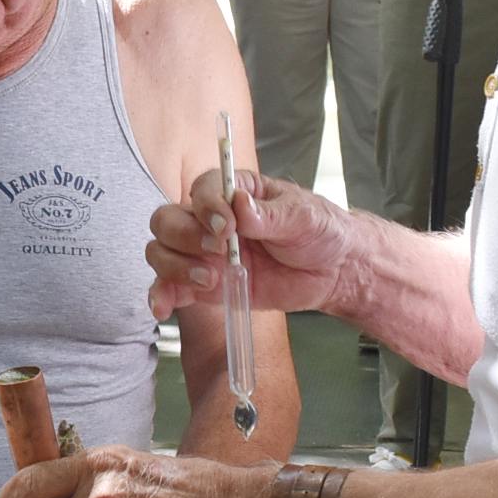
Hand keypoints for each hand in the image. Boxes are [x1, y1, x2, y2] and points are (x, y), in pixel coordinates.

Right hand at [147, 162, 359, 321]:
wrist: (334, 271)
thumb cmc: (320, 231)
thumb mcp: (303, 216)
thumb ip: (270, 214)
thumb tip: (240, 206)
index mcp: (233, 192)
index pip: (201, 189)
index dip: (206, 206)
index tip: (227, 225)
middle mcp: (210, 221)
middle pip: (168, 220)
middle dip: (185, 236)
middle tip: (217, 250)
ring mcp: (204, 254)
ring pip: (162, 252)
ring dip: (175, 266)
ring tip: (210, 279)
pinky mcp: (207, 285)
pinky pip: (173, 288)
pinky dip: (162, 296)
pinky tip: (164, 307)